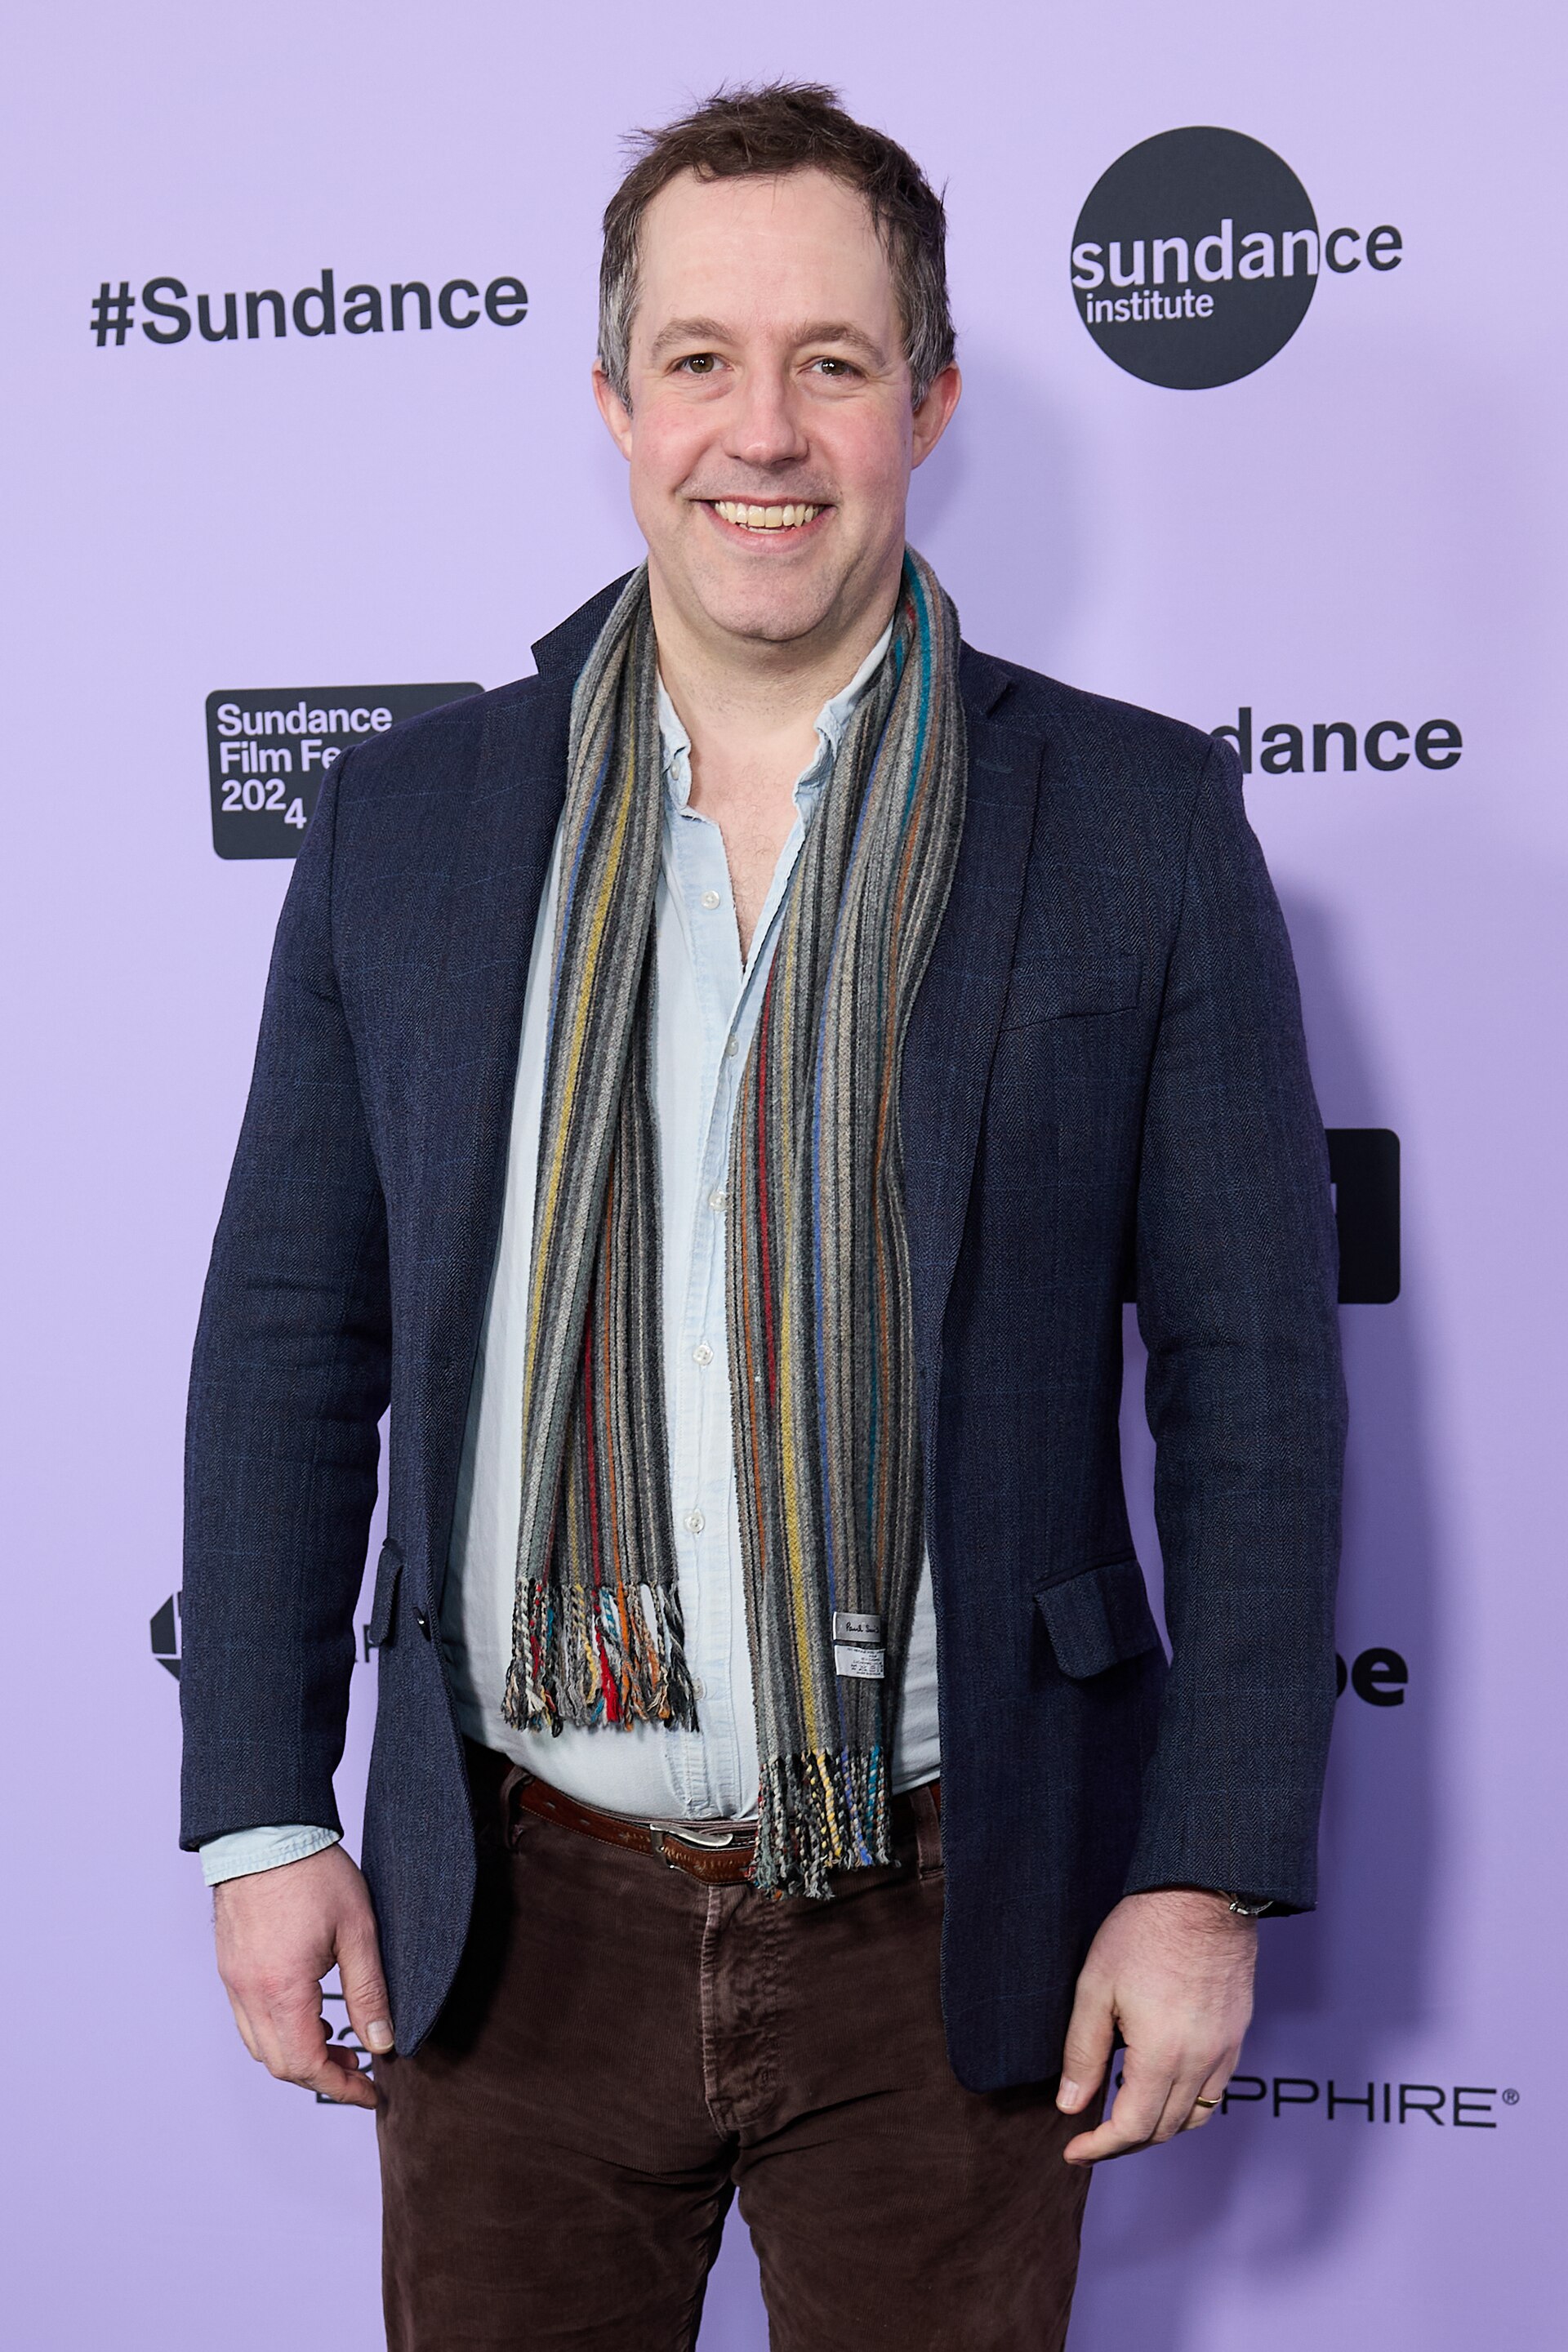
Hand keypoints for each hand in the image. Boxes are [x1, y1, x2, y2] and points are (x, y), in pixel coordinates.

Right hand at [213, 1843, 392, 2108]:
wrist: (265, 1831)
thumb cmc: (313, 1872)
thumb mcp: (358, 1929)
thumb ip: (370, 1990)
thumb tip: (382, 2042)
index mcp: (283, 1988)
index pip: (307, 2064)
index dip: (341, 2087)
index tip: (370, 2092)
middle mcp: (249, 1993)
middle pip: (280, 2064)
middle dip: (321, 2075)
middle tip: (359, 2067)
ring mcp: (234, 1981)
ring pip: (260, 2046)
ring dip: (298, 2056)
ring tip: (338, 2040)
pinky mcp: (230, 1967)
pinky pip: (248, 2020)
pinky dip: (278, 2031)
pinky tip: (308, 2013)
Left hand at [1056, 1889, 1255, 2162]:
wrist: (1204, 1894)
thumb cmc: (1144, 1933)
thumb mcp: (1095, 1987)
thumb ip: (1082, 2052)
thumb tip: (1070, 2104)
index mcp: (1161, 2056)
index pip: (1132, 2129)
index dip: (1099, 2148)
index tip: (1073, 2151)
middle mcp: (1200, 2063)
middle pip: (1163, 2130)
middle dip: (1123, 2142)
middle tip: (1091, 2135)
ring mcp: (1224, 2051)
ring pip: (1193, 2118)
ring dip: (1157, 2127)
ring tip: (1123, 2109)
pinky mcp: (1237, 2036)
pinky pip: (1215, 2092)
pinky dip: (1186, 2105)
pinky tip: (1161, 2083)